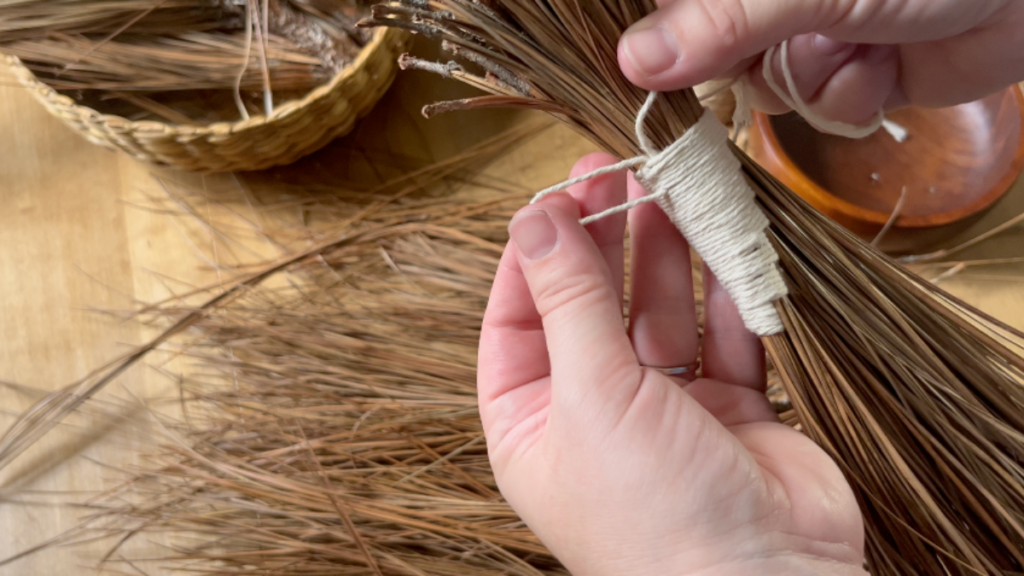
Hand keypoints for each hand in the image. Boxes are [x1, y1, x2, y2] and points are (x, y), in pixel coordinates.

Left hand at [478, 153, 867, 575]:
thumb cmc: (651, 513)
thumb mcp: (590, 394)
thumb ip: (569, 299)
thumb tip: (532, 218)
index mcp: (534, 423)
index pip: (516, 319)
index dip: (534, 255)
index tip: (557, 195)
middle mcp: (595, 414)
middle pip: (592, 307)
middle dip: (603, 241)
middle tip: (616, 171)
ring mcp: (667, 413)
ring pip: (661, 315)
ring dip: (666, 255)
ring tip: (669, 190)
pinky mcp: (732, 413)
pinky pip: (727, 339)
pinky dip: (730, 296)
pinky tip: (726, 245)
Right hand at [617, 0, 1023, 124]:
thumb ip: (723, 20)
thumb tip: (634, 62)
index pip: (671, 7)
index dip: (666, 38)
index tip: (662, 67)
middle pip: (704, 51)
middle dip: (753, 58)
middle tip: (800, 37)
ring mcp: (803, 28)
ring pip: (758, 85)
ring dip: (812, 76)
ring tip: (862, 39)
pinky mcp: (840, 67)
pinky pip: (810, 106)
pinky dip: (850, 94)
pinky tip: (887, 62)